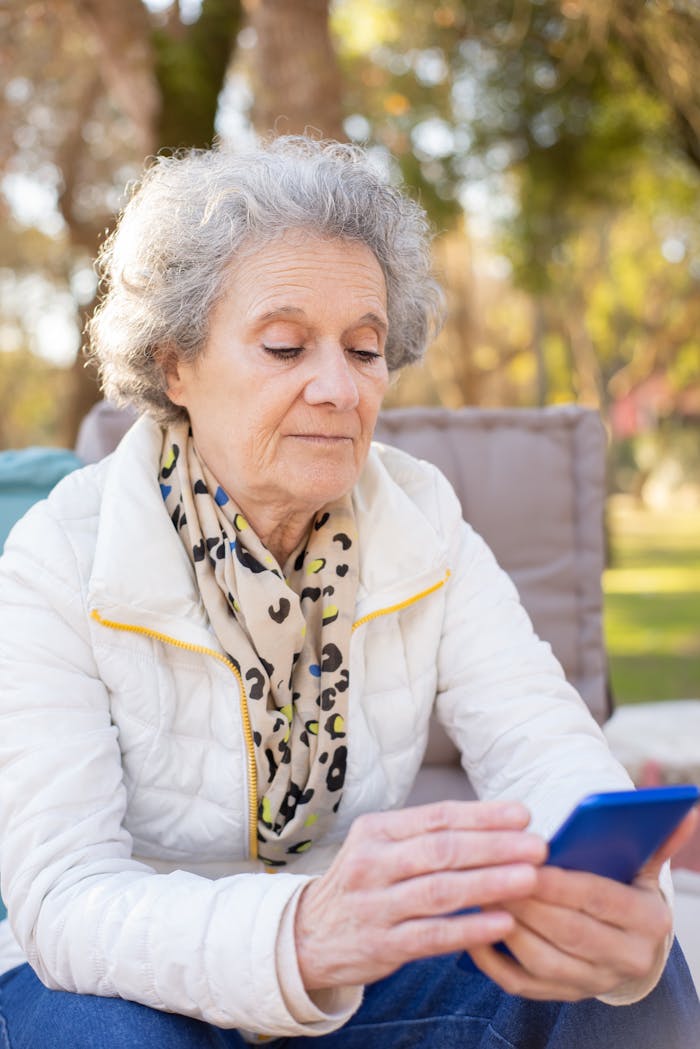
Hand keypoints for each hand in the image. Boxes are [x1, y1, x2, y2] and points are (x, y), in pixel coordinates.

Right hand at [294, 799, 546, 990]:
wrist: (307, 935)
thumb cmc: (361, 884)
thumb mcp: (379, 847)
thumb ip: (425, 837)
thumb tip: (492, 825)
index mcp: (376, 831)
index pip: (436, 817)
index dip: (482, 815)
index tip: (523, 814)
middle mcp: (372, 863)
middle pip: (442, 850)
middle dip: (494, 846)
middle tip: (536, 846)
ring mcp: (376, 906)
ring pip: (440, 891)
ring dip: (489, 883)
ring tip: (529, 878)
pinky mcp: (382, 945)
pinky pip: (433, 936)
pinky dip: (471, 928)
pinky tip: (503, 922)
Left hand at [468, 807, 697, 1001]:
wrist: (624, 943)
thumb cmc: (623, 889)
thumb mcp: (641, 865)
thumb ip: (657, 838)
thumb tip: (684, 808)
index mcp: (649, 922)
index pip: (602, 900)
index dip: (564, 883)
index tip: (530, 863)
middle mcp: (626, 960)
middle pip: (570, 932)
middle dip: (530, 902)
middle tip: (495, 874)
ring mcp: (591, 983)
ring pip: (543, 960)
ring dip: (509, 927)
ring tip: (483, 895)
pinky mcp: (560, 997)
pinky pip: (521, 984)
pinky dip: (493, 960)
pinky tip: (473, 930)